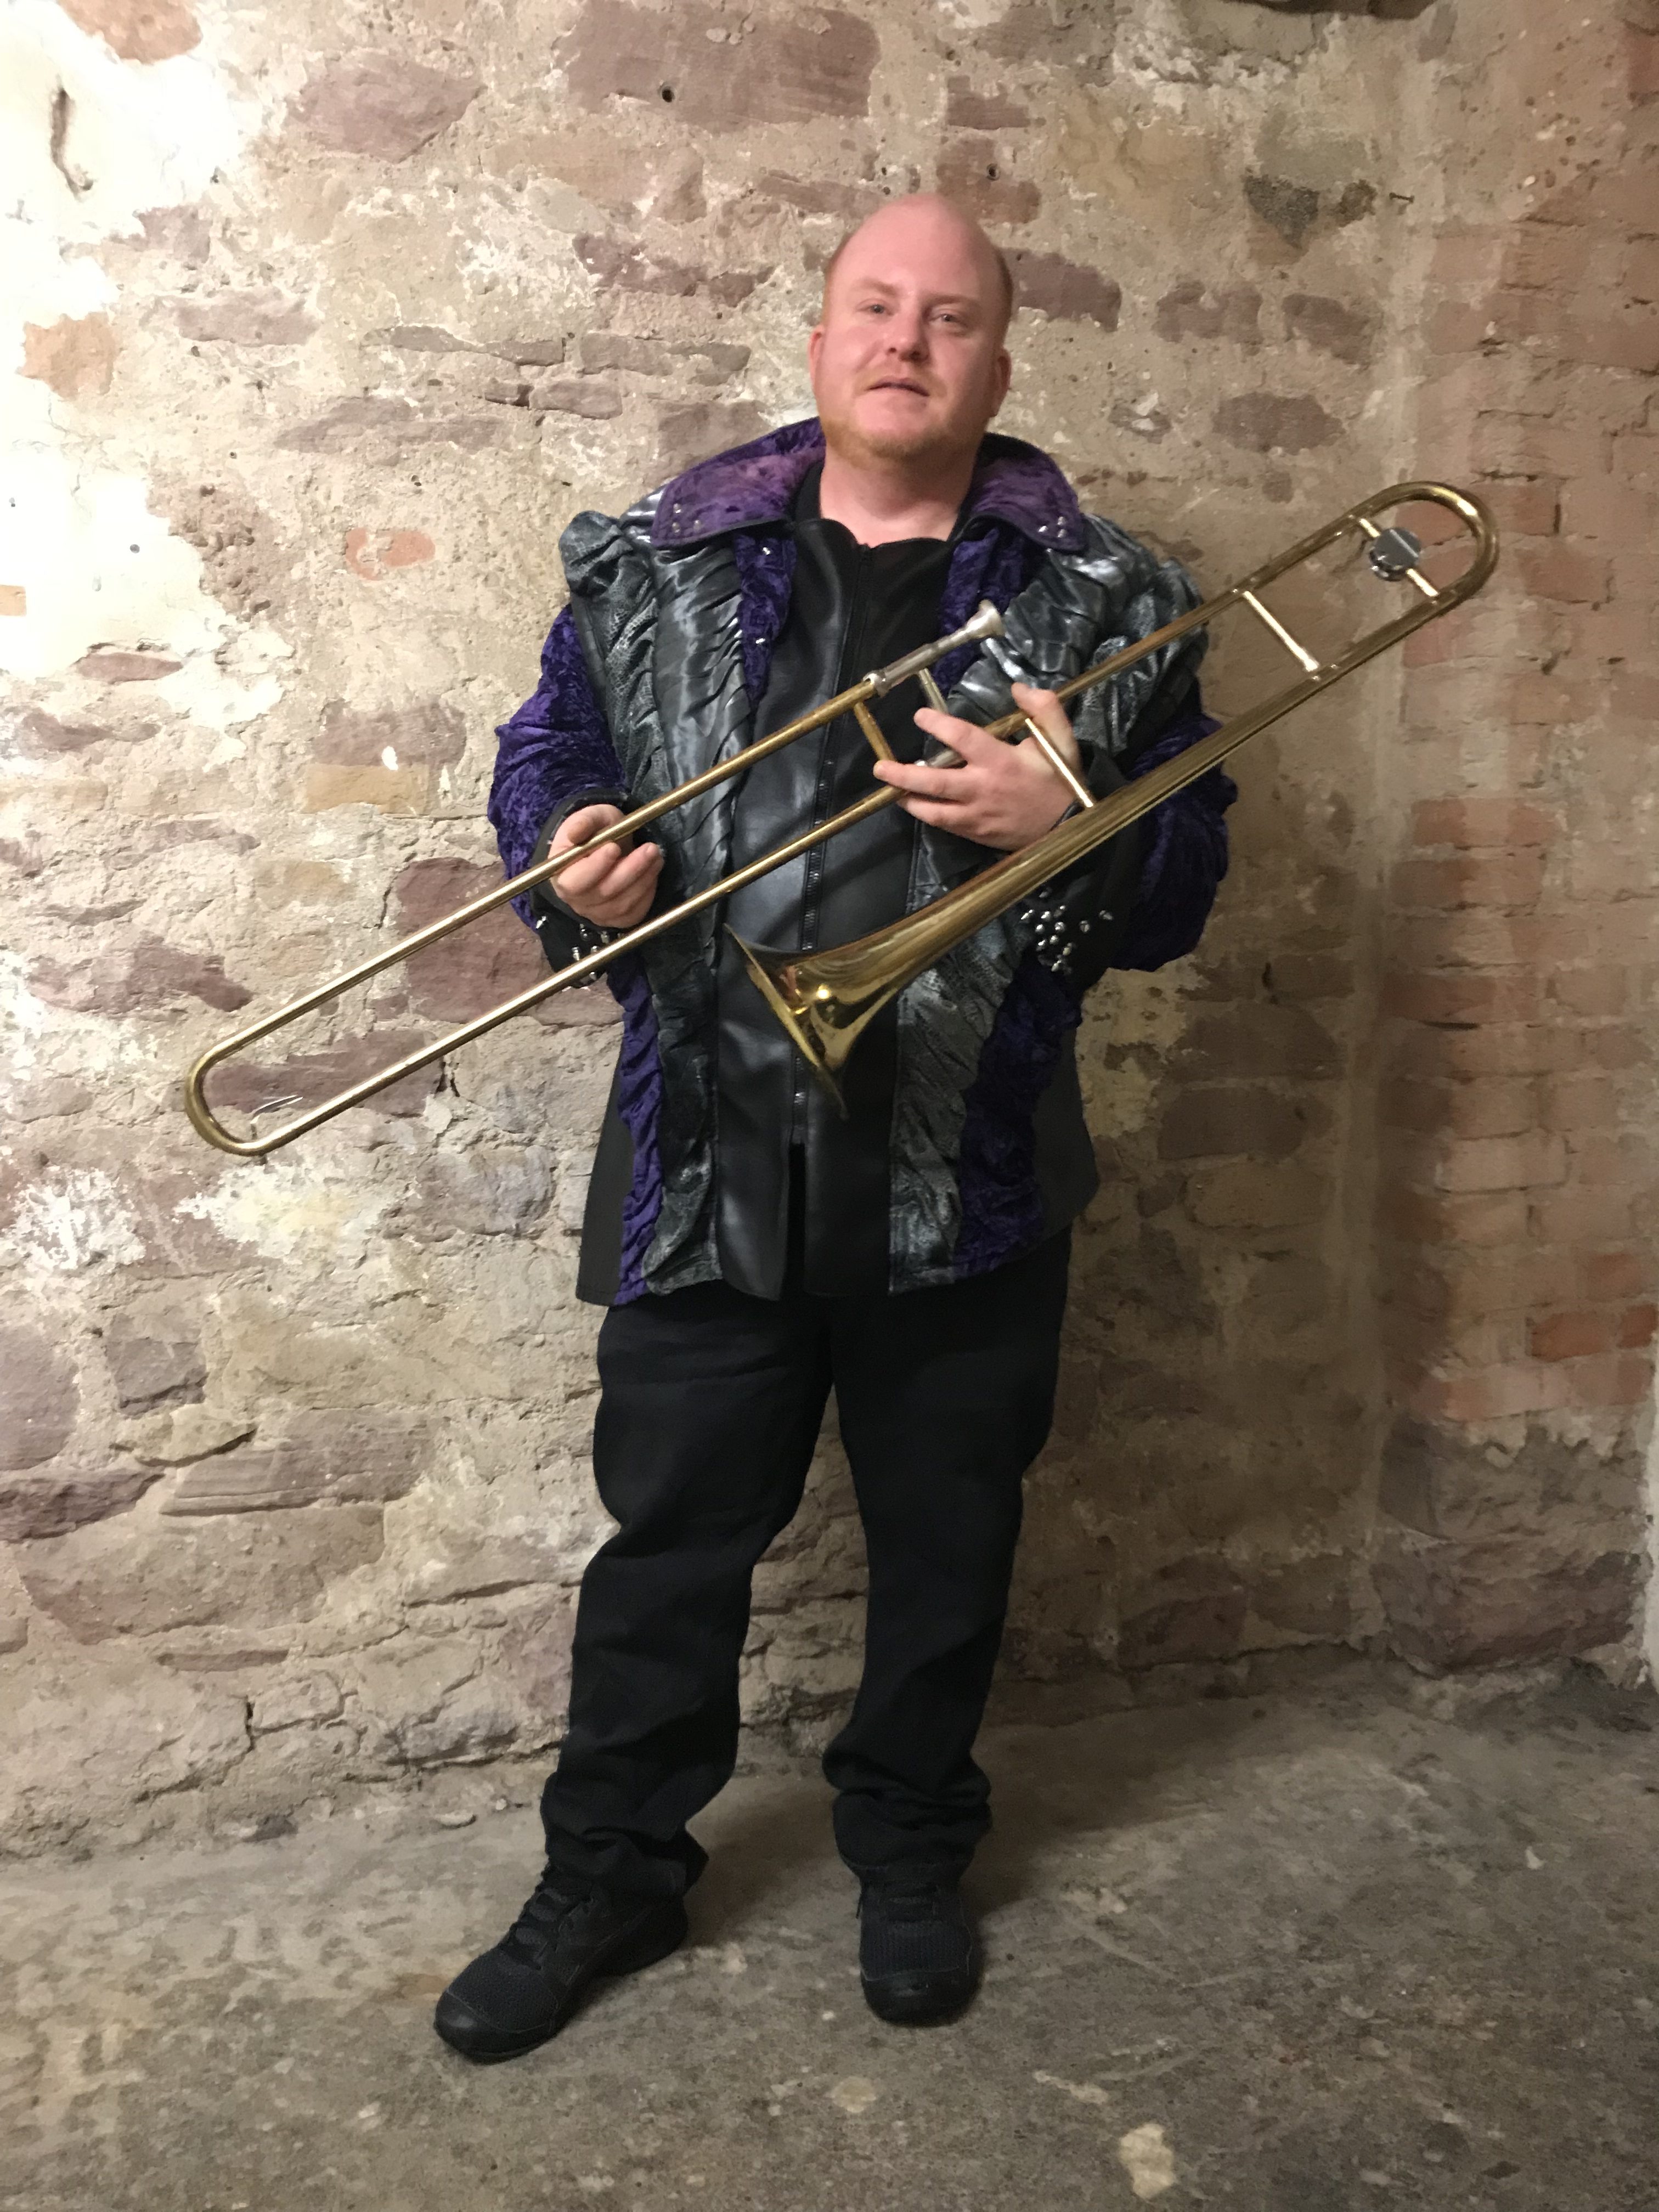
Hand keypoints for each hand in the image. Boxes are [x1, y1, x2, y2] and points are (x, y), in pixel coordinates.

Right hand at [548, 803, 662, 928]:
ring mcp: (597, 914)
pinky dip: (648, 893)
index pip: (575, 881)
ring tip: (656, 855)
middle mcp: (577, 901)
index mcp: (561, 876)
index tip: (613, 847)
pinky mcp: (617, 919)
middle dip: (631, 870)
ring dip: (644, 879)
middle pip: (604, 893)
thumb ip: (583, 822)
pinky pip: (635, 913)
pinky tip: (652, 872)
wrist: (608, 847)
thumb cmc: (596, 832)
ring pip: (623, 905)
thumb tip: (576, 833)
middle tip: (650, 848)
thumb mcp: (590, 818)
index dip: (596, 867)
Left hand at [872, 683, 1083, 850]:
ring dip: (909, 801)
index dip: (937, 725)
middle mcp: (982, 789)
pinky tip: (919, 807)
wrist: (1071, 826)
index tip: (920, 716)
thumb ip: (1043, 707)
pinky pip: (946, 826)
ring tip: (892, 790)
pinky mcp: (977, 834)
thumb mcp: (1061, 738)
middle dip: (902, 775)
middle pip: (933, 782)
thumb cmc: (1061, 779)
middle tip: (880, 767)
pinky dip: (929, 816)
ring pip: (933, 811)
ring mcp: (977, 816)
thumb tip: (1018, 688)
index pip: (960, 739)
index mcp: (999, 761)